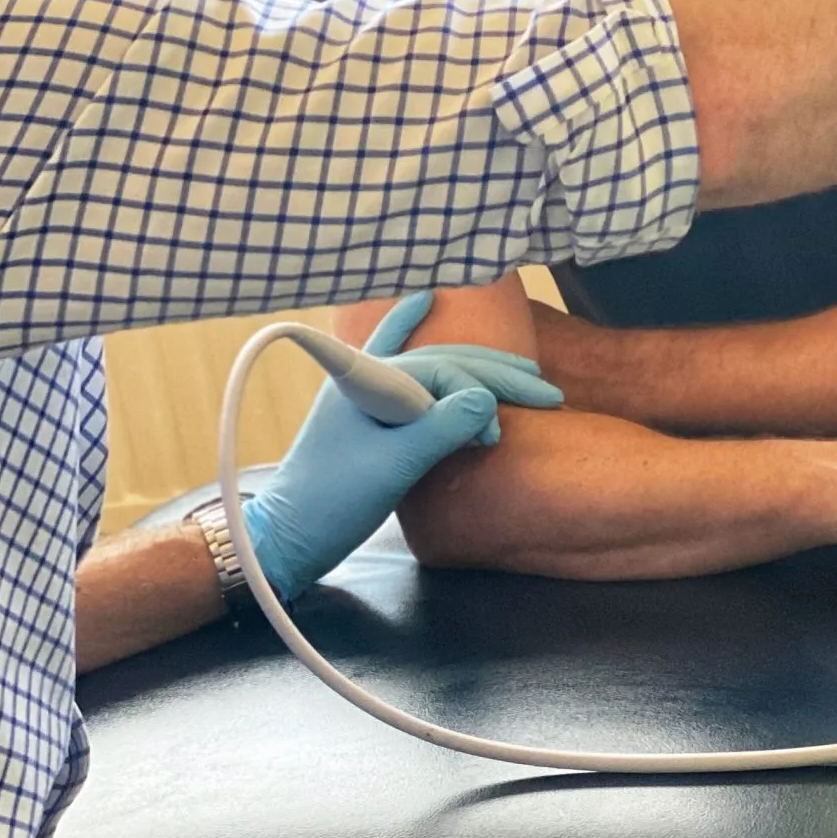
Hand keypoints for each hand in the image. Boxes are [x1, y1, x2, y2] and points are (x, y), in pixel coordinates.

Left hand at [245, 294, 559, 600]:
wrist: (286, 537)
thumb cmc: (333, 503)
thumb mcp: (393, 468)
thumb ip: (441, 429)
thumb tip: (487, 399)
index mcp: (368, 380)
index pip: (442, 370)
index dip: (482, 394)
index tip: (505, 431)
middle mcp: (367, 376)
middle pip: (444, 362)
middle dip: (499, 375)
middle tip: (550, 395)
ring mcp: (364, 391)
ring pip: (432, 366)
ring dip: (476, 371)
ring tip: (522, 373)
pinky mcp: (365, 411)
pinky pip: (394, 359)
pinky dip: (407, 327)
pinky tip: (423, 301)